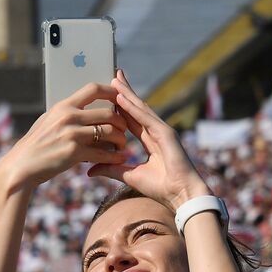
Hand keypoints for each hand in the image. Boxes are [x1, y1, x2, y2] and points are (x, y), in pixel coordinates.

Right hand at [0, 83, 127, 190]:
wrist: (22, 165)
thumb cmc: (36, 144)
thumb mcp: (48, 120)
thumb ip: (67, 113)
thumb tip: (84, 107)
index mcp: (64, 106)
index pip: (93, 89)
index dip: (111, 92)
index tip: (121, 98)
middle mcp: (69, 117)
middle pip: (108, 113)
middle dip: (122, 121)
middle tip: (125, 129)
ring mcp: (72, 135)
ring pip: (109, 132)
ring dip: (120, 139)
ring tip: (122, 145)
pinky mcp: (74, 153)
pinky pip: (102, 153)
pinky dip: (114, 157)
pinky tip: (119, 159)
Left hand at [89, 70, 210, 210]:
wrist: (181, 195)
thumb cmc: (161, 189)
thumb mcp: (130, 176)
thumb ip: (111, 169)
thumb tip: (90, 170)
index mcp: (150, 141)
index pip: (132, 119)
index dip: (121, 106)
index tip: (109, 94)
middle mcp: (156, 132)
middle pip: (137, 108)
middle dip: (125, 92)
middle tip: (113, 76)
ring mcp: (162, 131)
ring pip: (141, 109)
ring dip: (127, 94)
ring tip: (115, 80)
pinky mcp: (166, 134)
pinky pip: (146, 118)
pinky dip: (133, 108)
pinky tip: (122, 98)